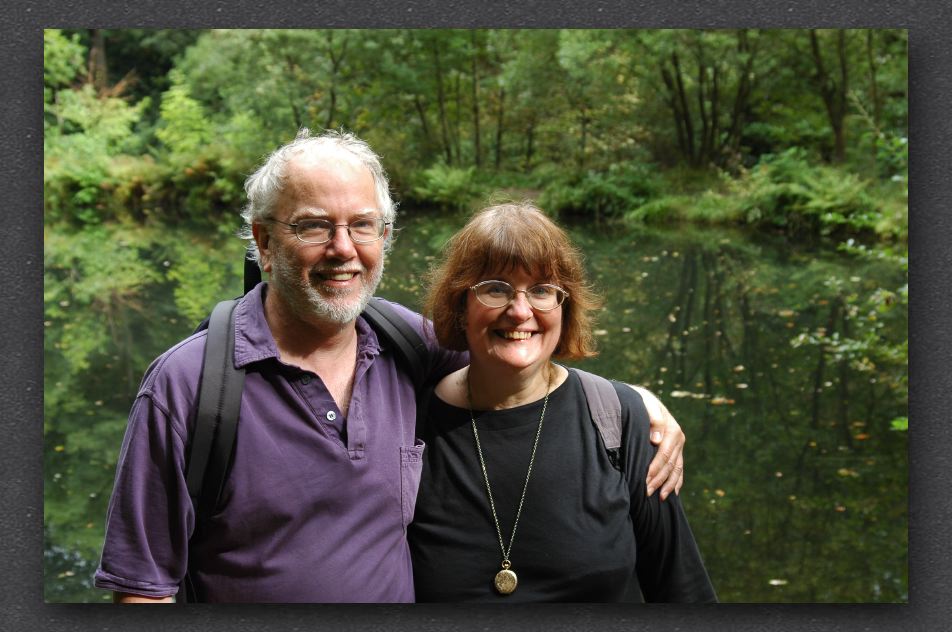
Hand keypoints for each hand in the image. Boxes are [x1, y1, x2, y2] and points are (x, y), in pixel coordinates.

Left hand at [628, 385, 683, 499]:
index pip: (664, 454)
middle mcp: (679, 438)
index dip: (655, 469)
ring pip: (676, 469)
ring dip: (668, 485)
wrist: (644, 399)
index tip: (645, 480)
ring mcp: (679, 445)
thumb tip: (656, 440)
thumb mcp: (645, 404)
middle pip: (670, 464)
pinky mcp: (677, 450)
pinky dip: (676, 481)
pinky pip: (679, 468)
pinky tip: (673, 493)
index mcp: (672, 429)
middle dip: (658, 480)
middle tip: (646, 492)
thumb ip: (653, 418)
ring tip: (659, 498)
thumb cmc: (641, 402)